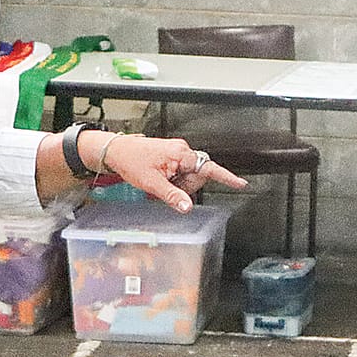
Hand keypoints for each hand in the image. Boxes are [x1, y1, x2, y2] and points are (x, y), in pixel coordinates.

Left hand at [103, 135, 248, 211]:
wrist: (117, 151)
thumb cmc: (131, 161)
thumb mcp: (152, 183)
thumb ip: (172, 196)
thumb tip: (187, 207)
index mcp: (180, 153)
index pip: (208, 168)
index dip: (226, 177)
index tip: (240, 183)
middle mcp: (182, 150)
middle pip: (198, 176)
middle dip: (185, 186)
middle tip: (165, 186)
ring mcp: (177, 152)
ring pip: (189, 176)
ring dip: (178, 184)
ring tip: (160, 181)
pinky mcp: (172, 155)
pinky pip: (181, 172)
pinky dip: (173, 179)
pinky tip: (161, 178)